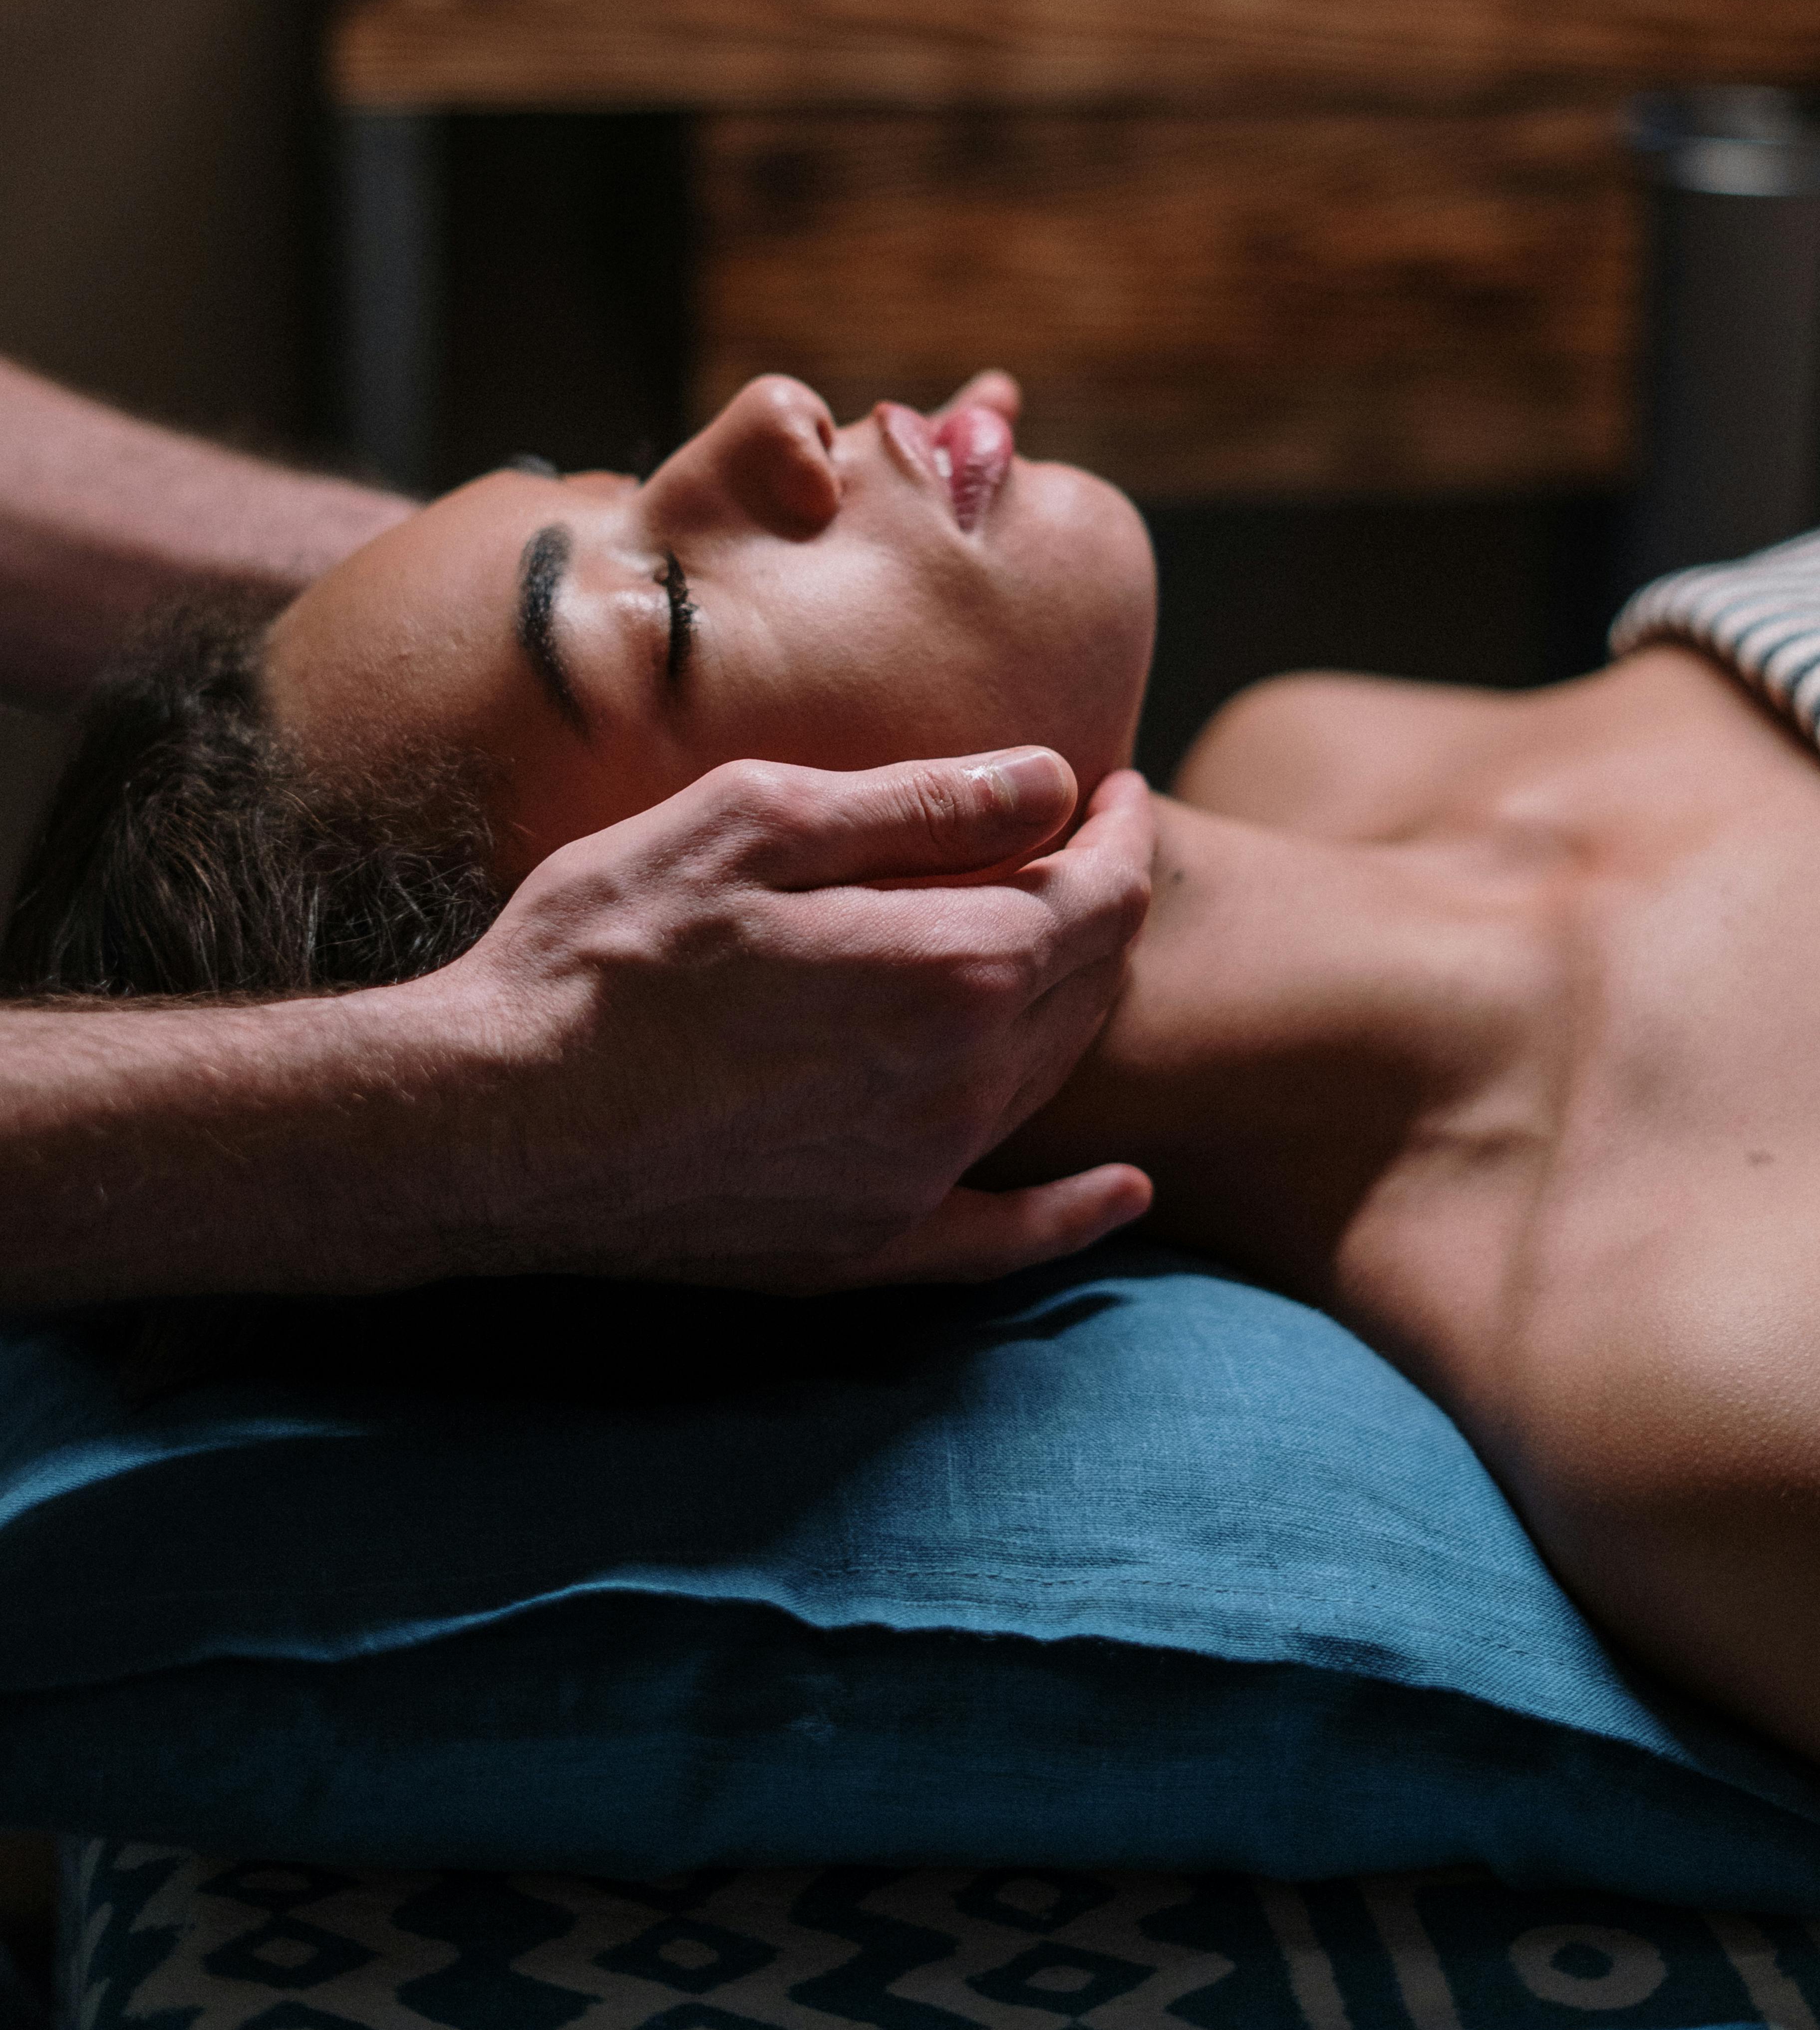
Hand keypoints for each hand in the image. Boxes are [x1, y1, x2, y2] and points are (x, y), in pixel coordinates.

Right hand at [440, 749, 1154, 1292]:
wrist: (490, 1119)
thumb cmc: (607, 948)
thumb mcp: (756, 823)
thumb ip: (923, 805)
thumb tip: (1054, 781)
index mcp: (951, 967)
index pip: (1099, 894)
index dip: (1119, 832)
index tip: (1110, 788)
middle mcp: (960, 1085)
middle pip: (1087, 985)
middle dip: (1100, 903)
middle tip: (1081, 844)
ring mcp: (915, 1179)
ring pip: (1047, 1079)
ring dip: (1071, 1004)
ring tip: (1054, 940)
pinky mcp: (861, 1248)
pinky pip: (1003, 1237)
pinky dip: (1072, 1213)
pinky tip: (1119, 1192)